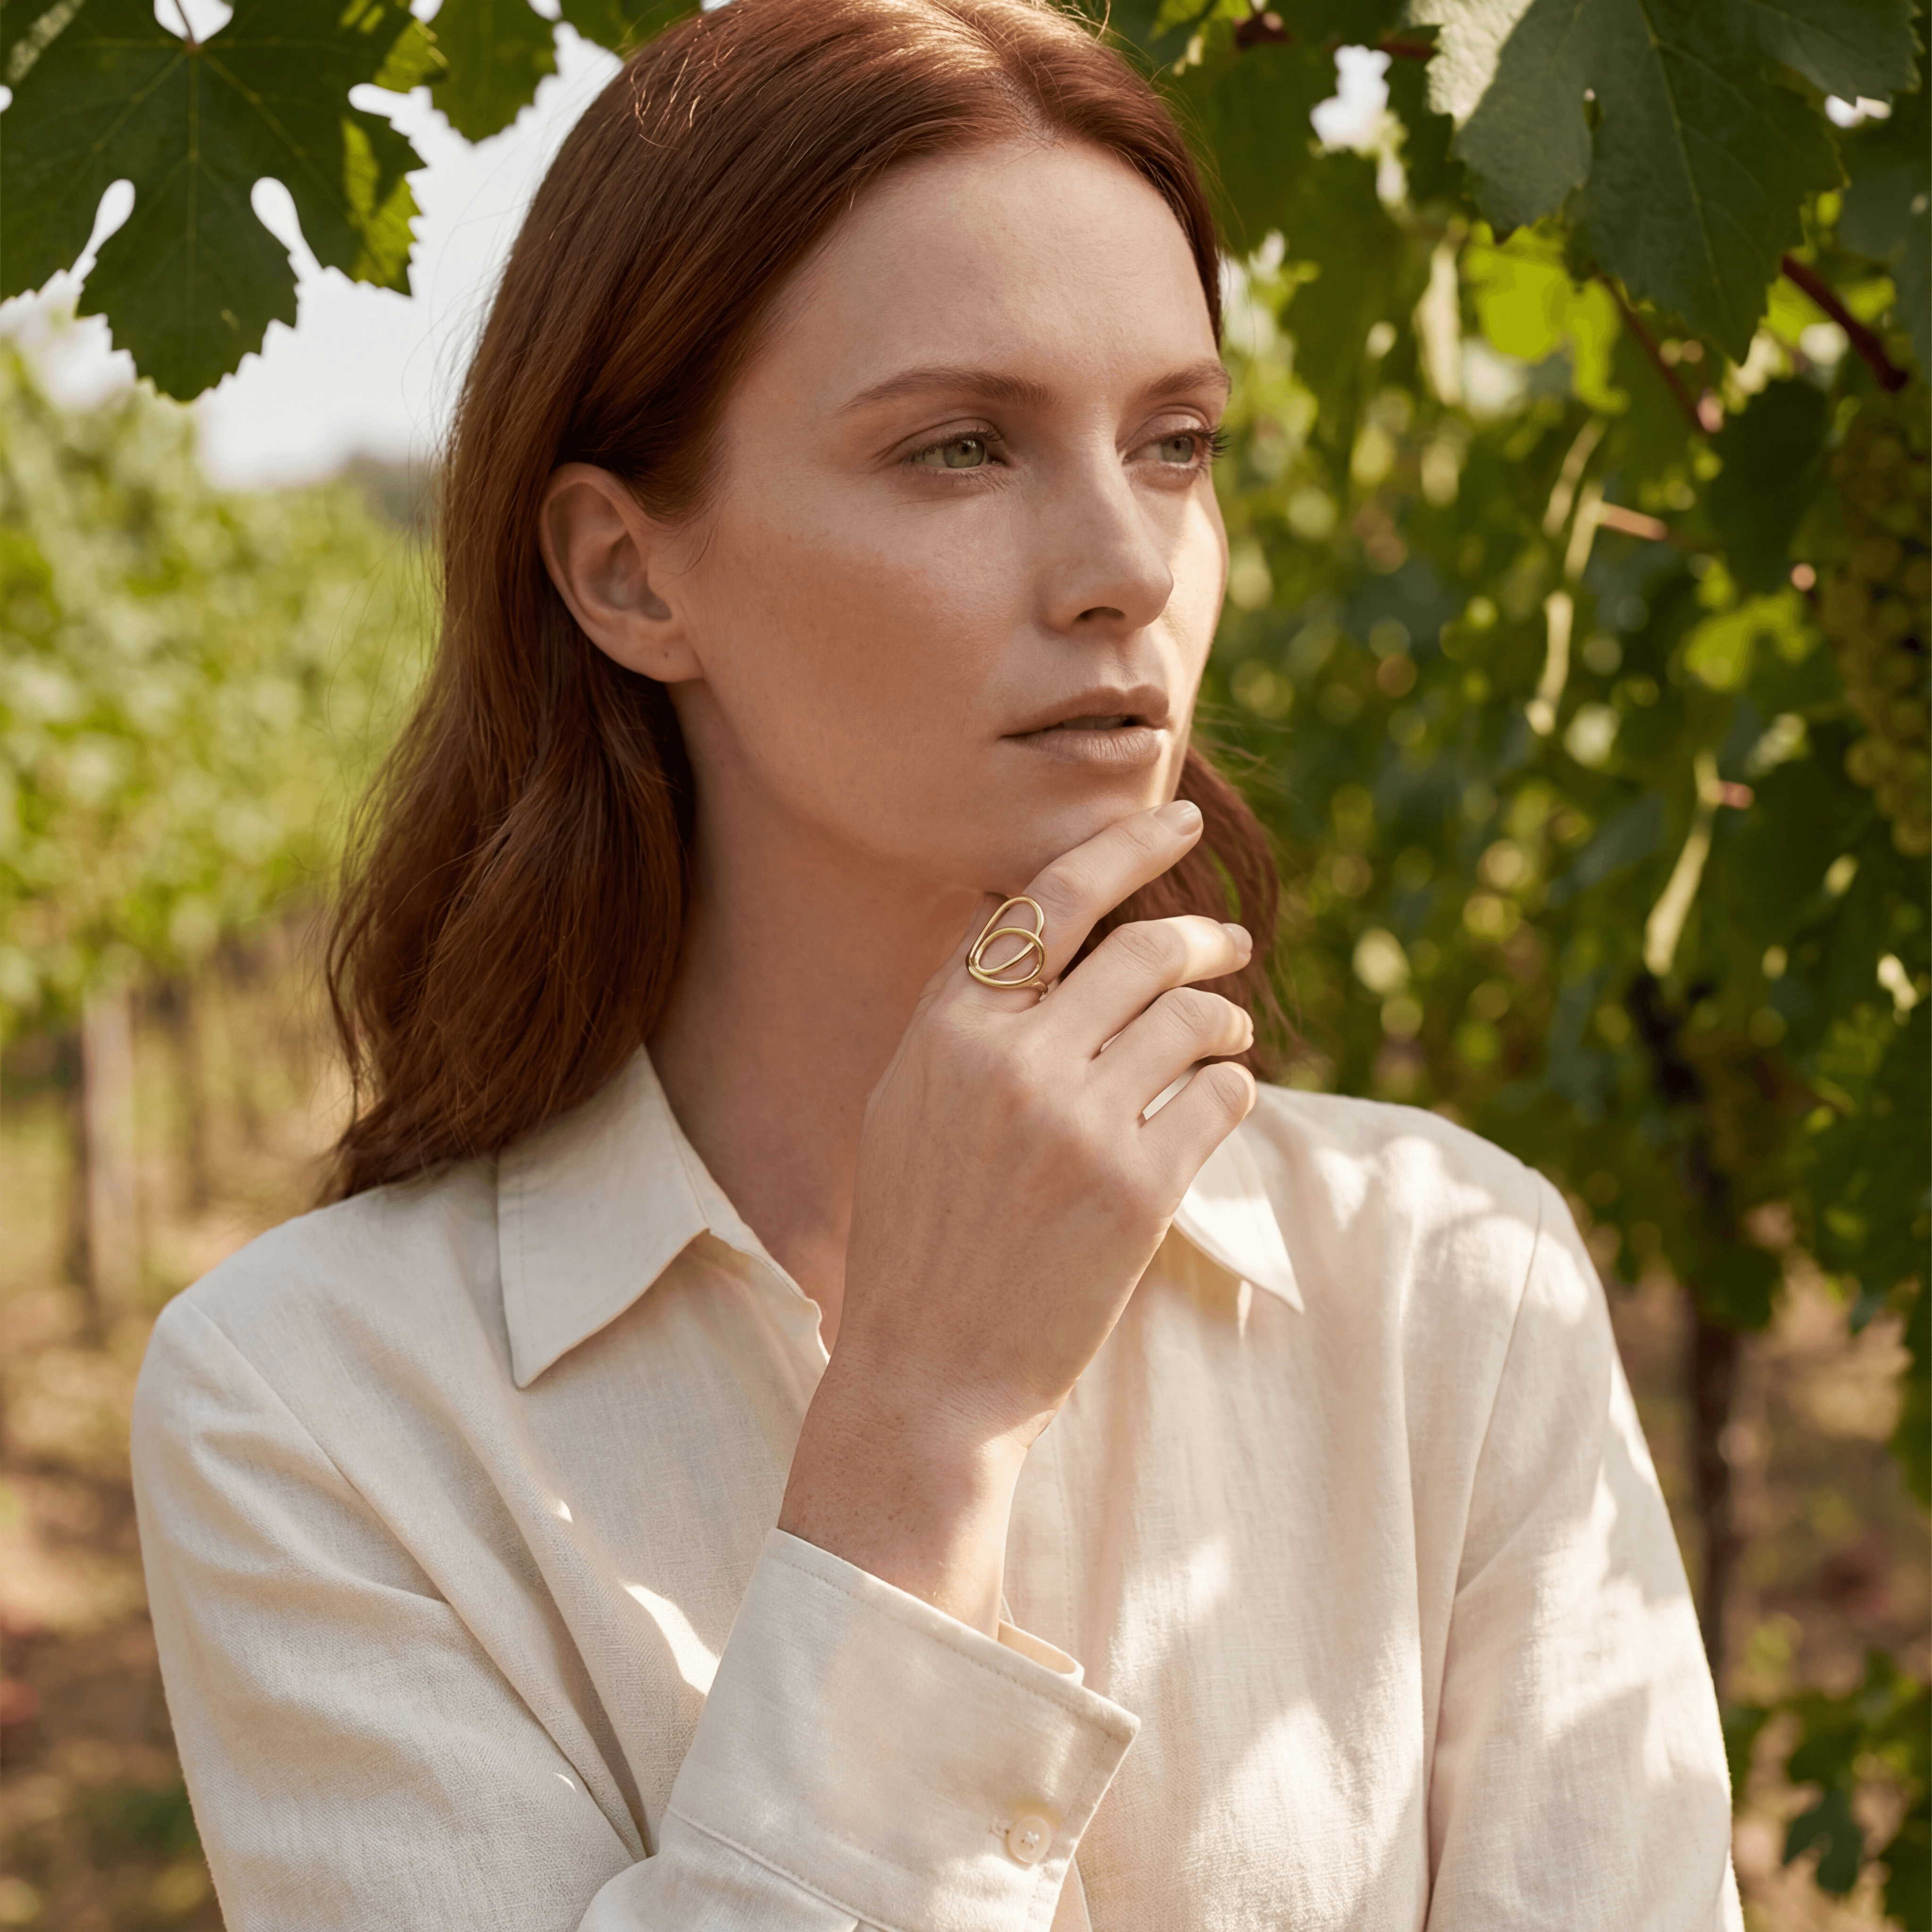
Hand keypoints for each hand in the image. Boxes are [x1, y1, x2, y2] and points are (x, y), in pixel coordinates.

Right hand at [778, 801, 1256, 1629]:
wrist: (928, 1374)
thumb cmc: (917, 1240)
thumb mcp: (907, 1108)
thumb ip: (966, 1020)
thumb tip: (1040, 928)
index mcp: (947, 1030)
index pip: (1050, 900)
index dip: (1124, 847)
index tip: (1178, 822)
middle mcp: (1012, 1061)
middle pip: (1141, 950)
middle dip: (1203, 936)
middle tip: (1231, 943)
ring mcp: (1078, 1125)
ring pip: (1193, 1019)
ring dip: (1226, 1016)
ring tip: (1229, 1032)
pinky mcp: (1137, 1191)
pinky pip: (1220, 1096)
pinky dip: (1233, 1084)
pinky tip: (1223, 1094)